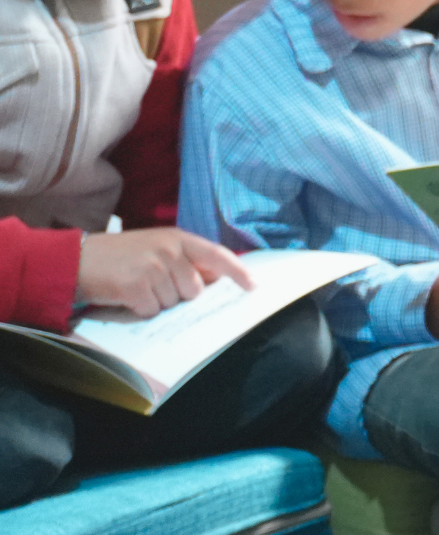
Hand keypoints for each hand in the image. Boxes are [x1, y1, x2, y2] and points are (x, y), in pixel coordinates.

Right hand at [74, 228, 251, 317]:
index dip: (237, 272)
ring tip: (136, 286)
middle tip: (151, 283)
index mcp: (177, 238)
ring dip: (156, 302)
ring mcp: (152, 267)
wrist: (76, 259)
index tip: (252, 286)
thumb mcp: (156, 248)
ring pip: (173, 303)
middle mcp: (169, 250)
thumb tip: (214, 280)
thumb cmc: (119, 256)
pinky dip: (139, 309)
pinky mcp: (135, 286)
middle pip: (194, 290)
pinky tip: (126, 295)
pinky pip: (151, 311)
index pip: (217, 255)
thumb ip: (185, 260)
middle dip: (177, 294)